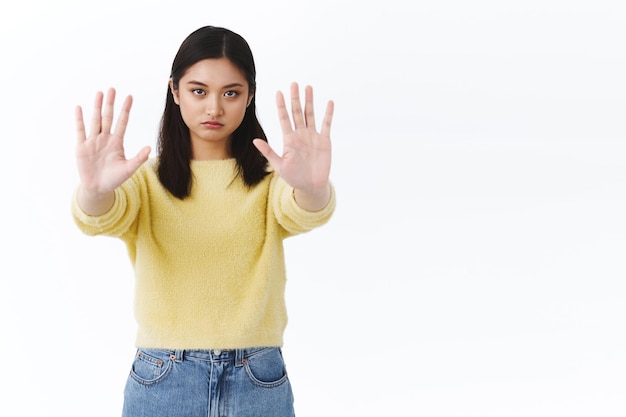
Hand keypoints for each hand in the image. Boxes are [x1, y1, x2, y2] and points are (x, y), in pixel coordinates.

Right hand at [75, 88, 150, 196]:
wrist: (98, 188)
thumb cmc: (114, 179)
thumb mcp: (129, 169)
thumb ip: (139, 158)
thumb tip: (149, 148)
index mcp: (117, 142)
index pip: (122, 122)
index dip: (125, 110)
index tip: (129, 97)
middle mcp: (105, 138)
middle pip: (108, 117)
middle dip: (111, 103)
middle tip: (112, 89)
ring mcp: (93, 141)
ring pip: (96, 120)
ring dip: (97, 107)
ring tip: (99, 93)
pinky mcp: (82, 147)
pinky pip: (81, 131)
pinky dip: (80, 119)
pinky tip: (79, 108)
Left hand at [253, 83, 333, 209]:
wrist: (311, 186)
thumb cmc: (294, 177)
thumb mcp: (279, 165)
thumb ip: (268, 152)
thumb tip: (255, 140)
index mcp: (289, 139)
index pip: (284, 118)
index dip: (281, 106)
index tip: (278, 93)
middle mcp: (300, 134)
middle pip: (297, 112)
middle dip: (295, 98)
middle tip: (294, 84)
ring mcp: (313, 136)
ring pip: (310, 114)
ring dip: (309, 101)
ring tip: (308, 87)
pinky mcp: (324, 141)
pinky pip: (326, 124)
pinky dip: (328, 114)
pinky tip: (329, 103)